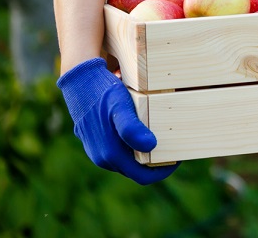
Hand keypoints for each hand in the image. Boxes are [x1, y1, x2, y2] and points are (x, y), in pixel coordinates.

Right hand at [57, 57, 178, 184]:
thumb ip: (132, 128)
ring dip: (144, 153)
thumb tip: (150, 146)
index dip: (163, 170)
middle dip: (156, 161)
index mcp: (110, 155)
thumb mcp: (120, 106)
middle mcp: (102, 158)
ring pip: (128, 160)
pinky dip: (133, 145)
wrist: (79, 81)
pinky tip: (143, 130)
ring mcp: (97, 152)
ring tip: (162, 136)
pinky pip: (120, 150)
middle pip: (137, 169)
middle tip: (174, 144)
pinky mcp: (95, 143)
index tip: (178, 157)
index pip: (143, 176)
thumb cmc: (103, 93)